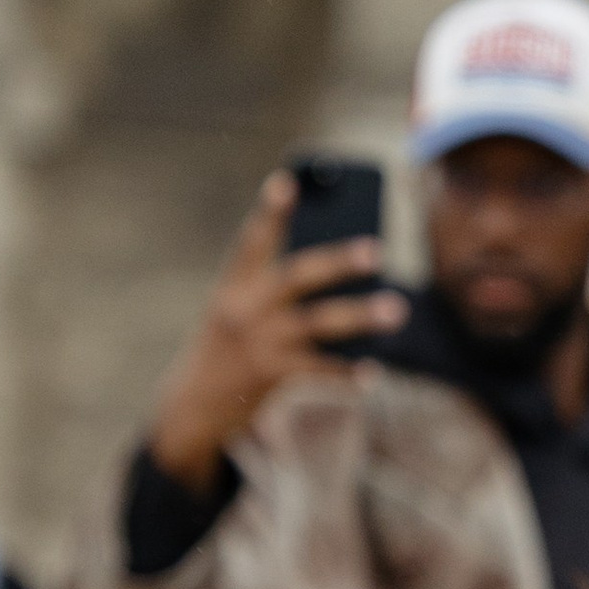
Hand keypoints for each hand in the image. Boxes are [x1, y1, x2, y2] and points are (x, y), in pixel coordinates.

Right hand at [145, 174, 404, 488]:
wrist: (192, 406)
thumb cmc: (228, 346)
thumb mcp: (236, 310)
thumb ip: (271, 288)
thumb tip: (339, 266)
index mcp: (233, 286)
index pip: (251, 242)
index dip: (270, 212)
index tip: (287, 182)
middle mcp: (244, 309)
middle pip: (296, 277)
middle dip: (337, 262)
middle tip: (376, 250)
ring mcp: (258, 343)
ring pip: (317, 323)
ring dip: (359, 316)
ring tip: (396, 310)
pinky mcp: (270, 376)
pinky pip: (319, 371)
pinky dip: (347, 373)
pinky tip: (373, 372)